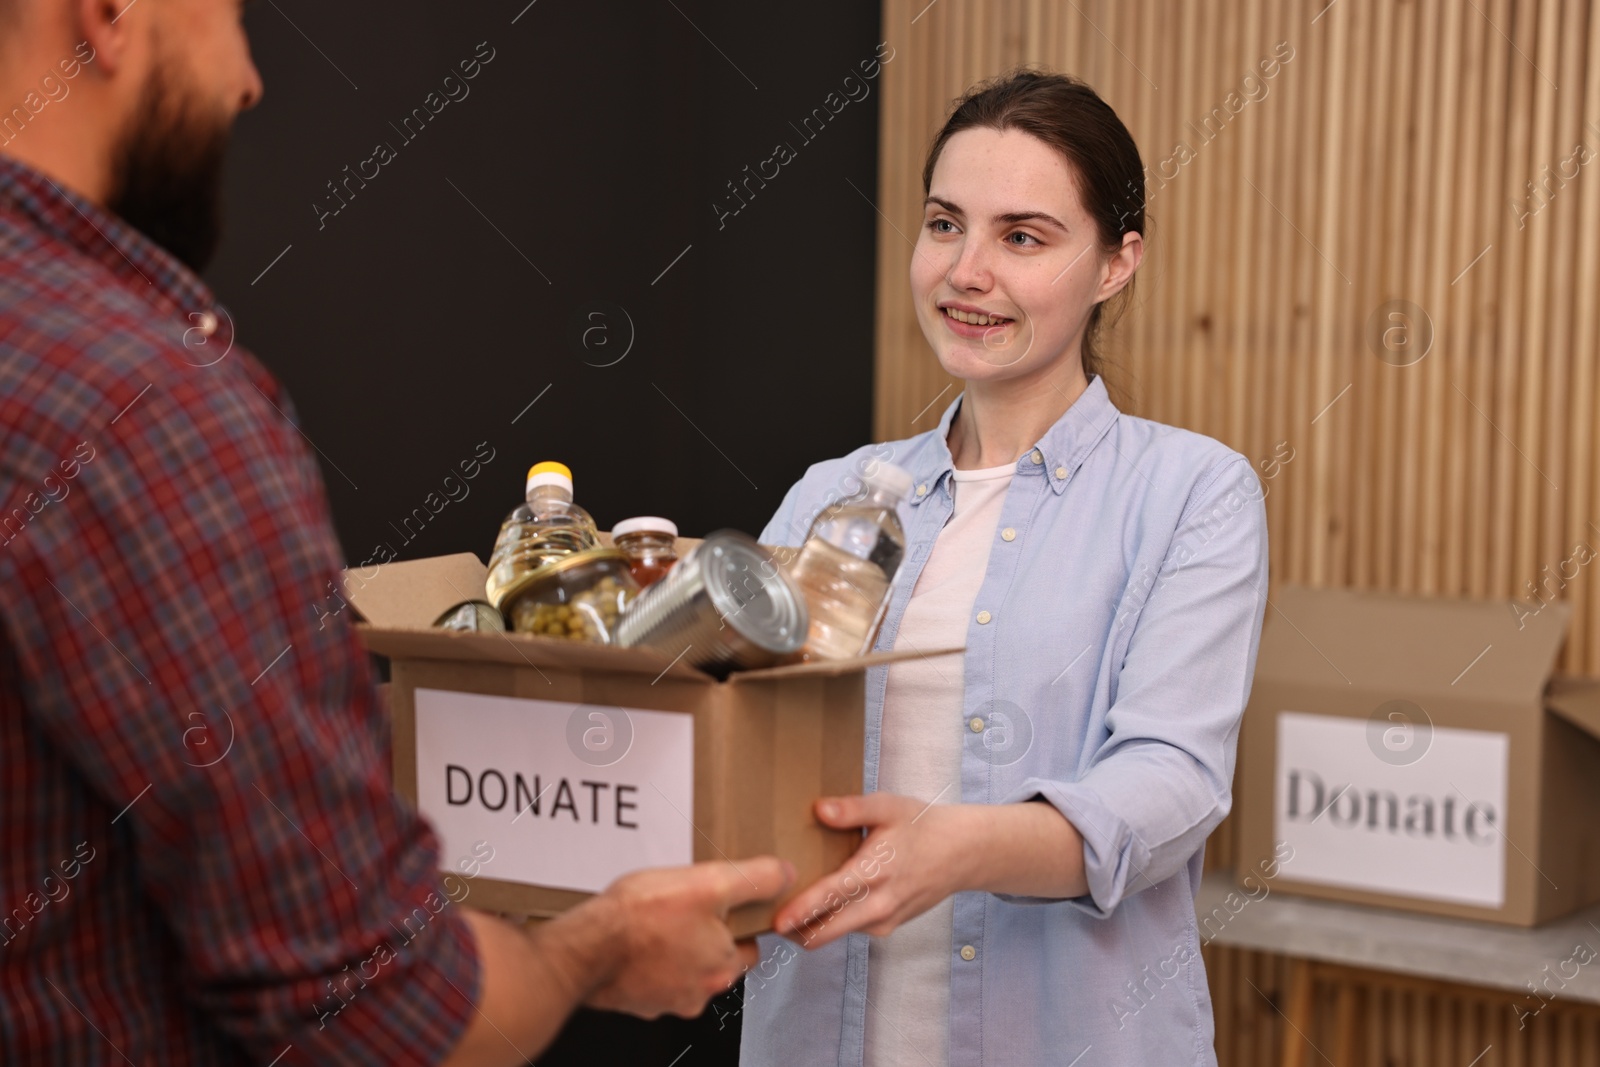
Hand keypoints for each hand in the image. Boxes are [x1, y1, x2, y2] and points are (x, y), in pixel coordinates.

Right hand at [583, 858, 792, 1018]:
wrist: (584, 948)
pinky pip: (650, 975)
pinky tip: (635, 935)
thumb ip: (755, 879)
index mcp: (722, 967)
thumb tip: (786, 875)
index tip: (722, 904)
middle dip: (704, 934)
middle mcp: (698, 992)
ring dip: (675, 946)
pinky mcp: (634, 999)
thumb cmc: (640, 918)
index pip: (749, 946)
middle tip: (685, 906)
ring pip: (682, 968)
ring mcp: (664, 1000)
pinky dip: (646, 958)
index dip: (739, 920)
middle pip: (715, 959)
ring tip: (657, 917)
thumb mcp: (710, 883)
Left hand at [771, 794, 973, 949]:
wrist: (960, 853)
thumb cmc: (921, 826)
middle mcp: (879, 904)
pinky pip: (850, 929)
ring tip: (787, 908)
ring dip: (811, 926)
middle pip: (827, 930)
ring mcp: (884, 920)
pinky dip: (831, 922)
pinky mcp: (887, 928)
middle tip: (765, 918)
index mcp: (876, 871)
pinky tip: (821, 903)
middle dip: (795, 929)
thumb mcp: (888, 806)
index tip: (778, 921)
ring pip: (836, 933)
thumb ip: (853, 808)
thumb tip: (820, 809)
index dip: (803, 910)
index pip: (833, 896)